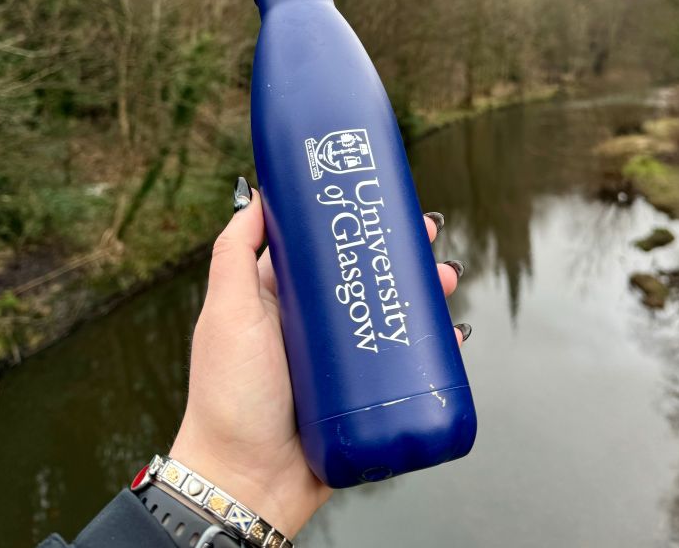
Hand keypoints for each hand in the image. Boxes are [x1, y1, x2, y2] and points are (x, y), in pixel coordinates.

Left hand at [171, 179, 466, 537]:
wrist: (246, 482)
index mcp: (281, 299)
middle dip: (399, 252)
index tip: (380, 200)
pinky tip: (452, 334)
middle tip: (426, 235)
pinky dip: (433, 347)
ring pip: (391, 313)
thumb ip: (235, 253)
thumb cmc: (228, 395)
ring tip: (445, 279)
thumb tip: (257, 195)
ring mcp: (340, 361)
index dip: (352, 222)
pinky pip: (406, 365)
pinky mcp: (363, 396)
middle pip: (366, 275)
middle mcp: (313, 324)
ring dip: (423, 292)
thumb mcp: (226, 312)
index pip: (323, 248)